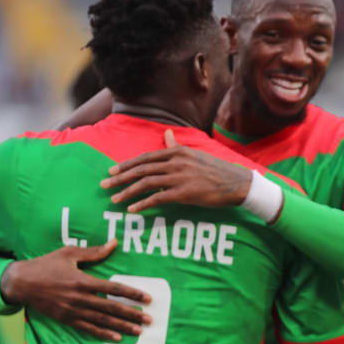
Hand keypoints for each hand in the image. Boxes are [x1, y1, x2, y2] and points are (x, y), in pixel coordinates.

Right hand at [1, 240, 151, 341]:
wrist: (20, 282)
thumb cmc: (45, 265)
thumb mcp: (69, 253)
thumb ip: (93, 252)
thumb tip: (114, 243)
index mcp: (83, 280)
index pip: (114, 288)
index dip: (133, 294)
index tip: (148, 299)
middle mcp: (80, 297)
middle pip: (112, 307)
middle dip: (132, 314)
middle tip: (150, 319)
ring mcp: (73, 310)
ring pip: (103, 320)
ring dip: (122, 326)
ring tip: (139, 331)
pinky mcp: (66, 319)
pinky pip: (88, 328)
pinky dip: (103, 333)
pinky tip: (117, 337)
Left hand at [101, 129, 252, 212]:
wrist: (238, 183)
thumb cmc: (218, 170)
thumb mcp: (195, 154)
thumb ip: (176, 146)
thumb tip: (166, 133)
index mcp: (177, 152)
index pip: (145, 157)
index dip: (126, 165)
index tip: (112, 172)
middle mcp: (176, 162)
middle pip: (141, 169)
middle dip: (120, 178)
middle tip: (104, 186)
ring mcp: (179, 177)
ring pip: (145, 183)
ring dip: (127, 192)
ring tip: (115, 200)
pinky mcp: (184, 193)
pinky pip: (157, 198)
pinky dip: (143, 204)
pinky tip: (133, 210)